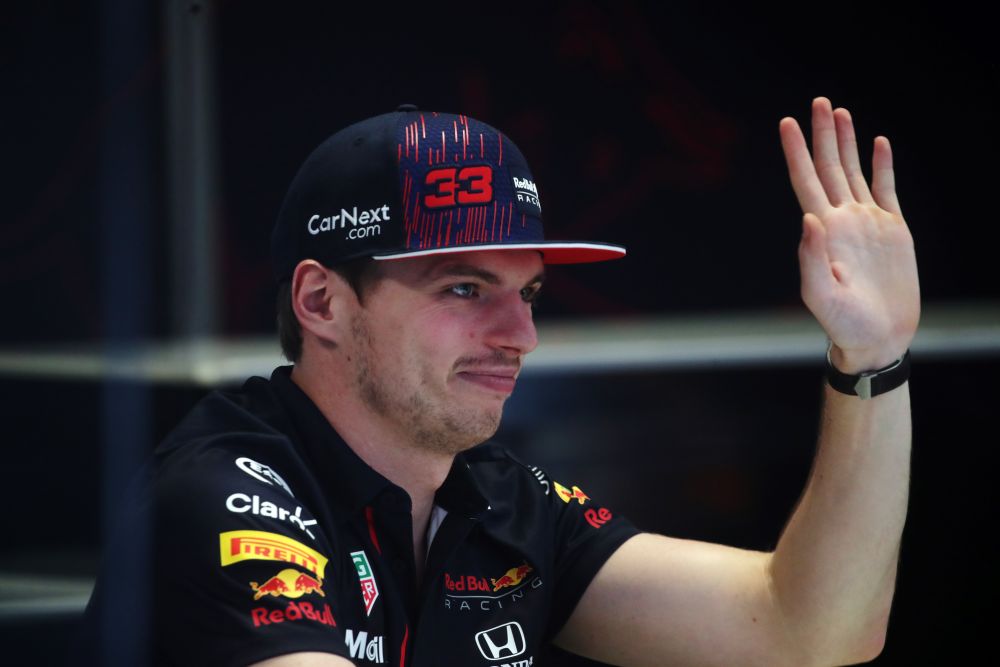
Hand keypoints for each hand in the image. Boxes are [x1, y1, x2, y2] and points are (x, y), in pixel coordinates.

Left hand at [780, 97, 919, 372]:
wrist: (878, 338)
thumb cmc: (844, 323)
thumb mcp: (819, 296)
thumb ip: (810, 258)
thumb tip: (809, 218)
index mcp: (822, 231)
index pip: (803, 180)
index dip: (795, 151)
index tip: (786, 122)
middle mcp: (842, 220)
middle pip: (828, 167)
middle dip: (822, 134)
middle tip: (817, 101)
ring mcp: (867, 222)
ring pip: (853, 171)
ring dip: (846, 142)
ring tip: (840, 112)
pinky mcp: (894, 230)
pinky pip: (886, 189)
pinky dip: (882, 165)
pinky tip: (878, 144)